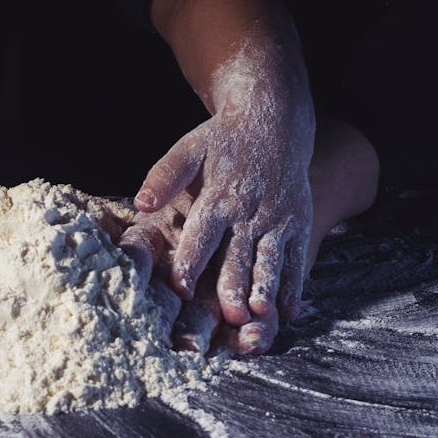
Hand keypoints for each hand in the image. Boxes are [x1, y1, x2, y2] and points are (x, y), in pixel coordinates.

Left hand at [133, 75, 312, 351]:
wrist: (274, 120)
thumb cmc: (221, 141)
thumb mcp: (189, 150)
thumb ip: (165, 176)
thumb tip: (140, 202)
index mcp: (217, 198)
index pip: (201, 236)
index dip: (190, 262)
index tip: (179, 290)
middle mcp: (247, 212)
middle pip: (238, 255)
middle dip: (234, 286)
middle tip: (230, 317)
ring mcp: (276, 220)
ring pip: (270, 260)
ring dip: (266, 288)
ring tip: (262, 314)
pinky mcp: (297, 223)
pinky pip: (297, 257)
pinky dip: (294, 284)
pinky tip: (289, 312)